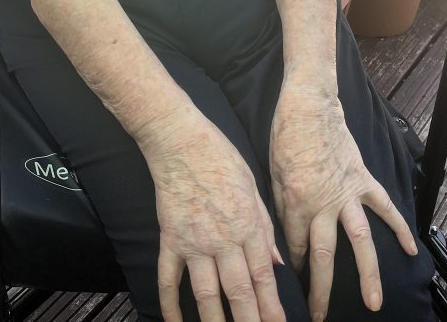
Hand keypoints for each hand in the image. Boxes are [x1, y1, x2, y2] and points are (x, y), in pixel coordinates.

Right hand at [144, 121, 286, 321]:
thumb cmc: (221, 157)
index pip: (263, 276)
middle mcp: (223, 240)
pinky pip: (169, 278)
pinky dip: (170, 304)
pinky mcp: (170, 239)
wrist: (181, 141)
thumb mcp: (253, 187)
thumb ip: (265, 227)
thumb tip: (277, 262)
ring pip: (206, 294)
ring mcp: (194, 242)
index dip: (272, 307)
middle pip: (239, 291)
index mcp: (248, 225)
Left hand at [270, 88, 417, 319]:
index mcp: (297, 203)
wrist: (309, 103)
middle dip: (322, 291)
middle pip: (324, 256)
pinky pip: (384, 207)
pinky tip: (411, 250)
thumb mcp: (272, 173)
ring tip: (374, 302)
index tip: (295, 285)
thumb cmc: (285, 135)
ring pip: (360, 241)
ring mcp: (347, 192)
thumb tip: (286, 237)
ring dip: (368, 274)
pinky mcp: (363, 179)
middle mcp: (324, 204)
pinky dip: (399, 227)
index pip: (295, 247)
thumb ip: (282, 208)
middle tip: (320, 318)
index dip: (294, 269)